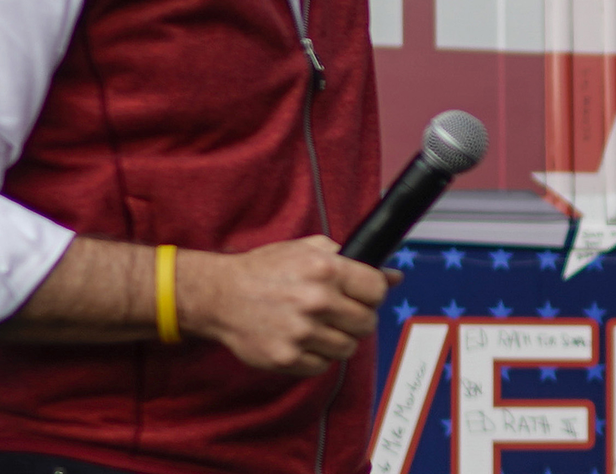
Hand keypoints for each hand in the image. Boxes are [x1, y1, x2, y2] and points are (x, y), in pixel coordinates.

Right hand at [180, 235, 398, 375]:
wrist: (220, 296)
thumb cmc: (266, 269)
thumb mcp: (308, 250)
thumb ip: (352, 260)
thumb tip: (394, 276)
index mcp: (325, 269)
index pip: (377, 290)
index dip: (372, 294)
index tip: (362, 296)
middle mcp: (316, 301)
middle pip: (367, 323)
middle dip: (357, 319)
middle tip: (339, 314)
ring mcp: (302, 332)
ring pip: (348, 348)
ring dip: (337, 339)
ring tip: (317, 327)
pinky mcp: (287, 358)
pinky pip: (323, 365)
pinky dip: (317, 356)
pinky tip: (302, 340)